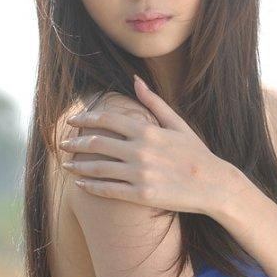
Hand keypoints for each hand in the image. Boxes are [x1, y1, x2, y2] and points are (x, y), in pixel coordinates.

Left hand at [60, 76, 231, 214]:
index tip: (73, 120)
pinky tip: (80, 184)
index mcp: (147, 131)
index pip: (107, 120)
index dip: (86, 118)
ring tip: (66, 164)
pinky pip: (108, 190)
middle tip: (63, 143)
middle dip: (75, 142)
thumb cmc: (195, 152)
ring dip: (78, 165)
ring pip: (98, 168)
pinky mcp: (141, 195)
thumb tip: (135, 80)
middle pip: (97, 143)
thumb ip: (153, 102)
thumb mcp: (177, 123)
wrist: (213, 184)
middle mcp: (140, 151)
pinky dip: (91, 186)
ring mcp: (139, 174)